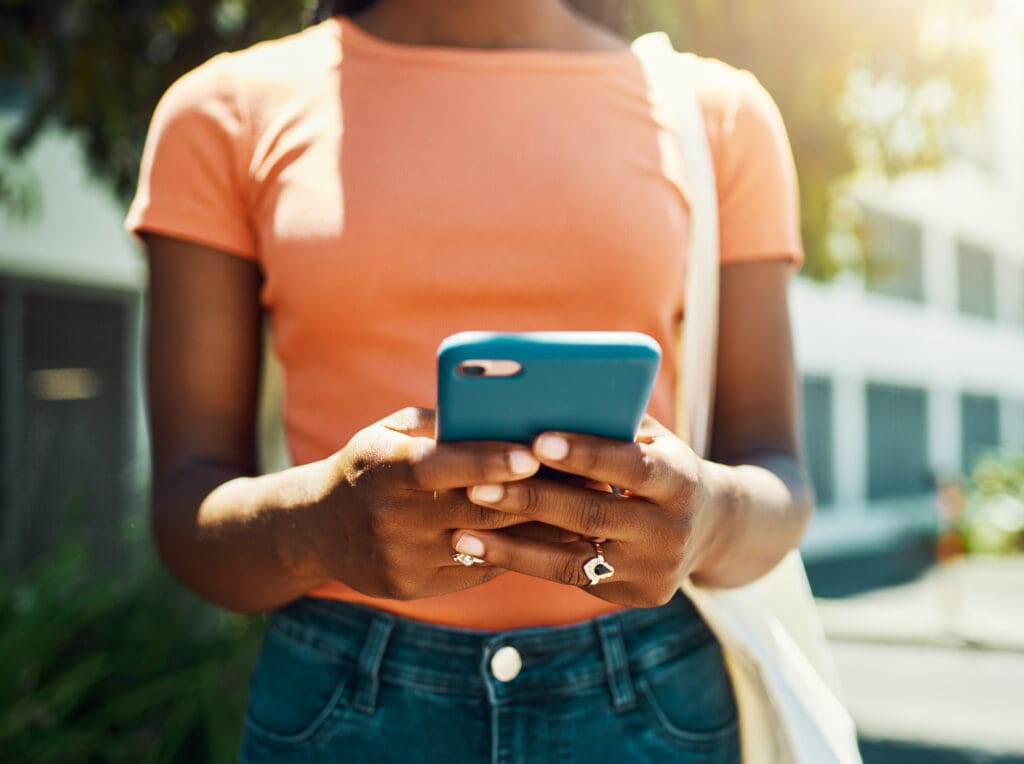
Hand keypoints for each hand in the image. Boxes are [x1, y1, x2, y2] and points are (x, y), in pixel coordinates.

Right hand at [302, 407, 583, 600]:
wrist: (316, 528)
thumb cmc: (368, 465)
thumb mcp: (388, 432)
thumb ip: (438, 424)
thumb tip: (501, 410)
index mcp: (384, 469)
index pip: (440, 466)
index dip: (487, 460)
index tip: (534, 452)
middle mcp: (391, 518)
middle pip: (474, 508)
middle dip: (535, 495)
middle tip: (590, 479)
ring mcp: (402, 559)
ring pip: (485, 545)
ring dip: (540, 529)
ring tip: (588, 509)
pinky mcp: (413, 587)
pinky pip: (477, 570)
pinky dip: (517, 552)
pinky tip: (554, 538)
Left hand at [449, 415, 722, 607]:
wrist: (712, 528)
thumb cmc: (659, 464)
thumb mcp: (651, 439)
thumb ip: (611, 421)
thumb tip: (547, 391)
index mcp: (678, 480)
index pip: (629, 466)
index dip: (585, 454)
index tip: (537, 441)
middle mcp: (669, 531)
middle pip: (592, 515)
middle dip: (531, 500)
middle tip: (476, 486)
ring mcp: (651, 570)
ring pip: (573, 560)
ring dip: (512, 546)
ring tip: (461, 532)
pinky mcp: (632, 595)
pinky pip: (569, 577)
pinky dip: (523, 562)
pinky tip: (481, 550)